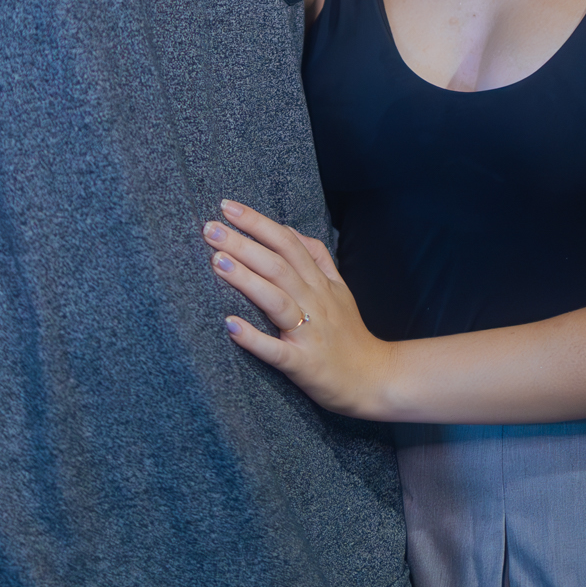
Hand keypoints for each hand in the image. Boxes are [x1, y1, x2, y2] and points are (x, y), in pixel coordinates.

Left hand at [205, 201, 396, 418]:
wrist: (375, 379)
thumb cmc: (349, 334)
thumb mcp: (340, 289)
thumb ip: (317, 258)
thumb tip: (288, 229)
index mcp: (320, 283)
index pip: (287, 243)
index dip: (258, 223)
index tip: (228, 207)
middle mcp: (315, 302)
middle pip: (278, 266)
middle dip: (243, 244)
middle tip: (210, 228)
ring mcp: (309, 333)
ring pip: (276, 300)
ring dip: (246, 280)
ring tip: (216, 262)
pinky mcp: (303, 363)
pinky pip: (276, 351)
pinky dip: (253, 338)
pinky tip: (230, 325)